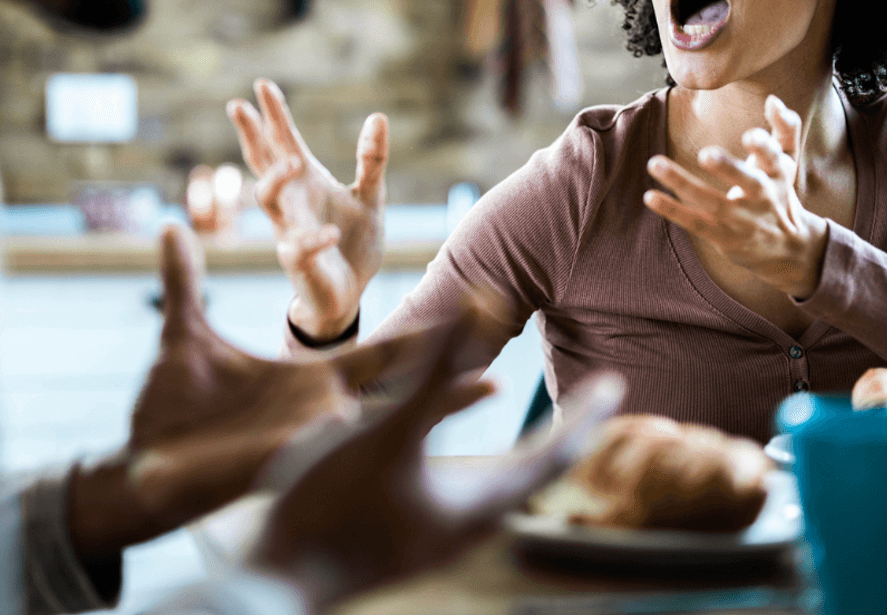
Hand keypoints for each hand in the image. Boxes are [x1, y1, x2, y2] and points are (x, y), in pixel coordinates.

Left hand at [66, 225, 483, 558]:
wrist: (142, 469)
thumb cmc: (169, 408)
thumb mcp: (182, 333)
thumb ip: (184, 280)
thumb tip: (172, 225)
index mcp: (308, 375)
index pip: (379, 349)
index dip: (422, 330)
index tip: (468, 305)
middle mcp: (321, 404)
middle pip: (399, 379)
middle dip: (452, 360)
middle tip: (505, 341)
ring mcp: (308, 433)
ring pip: (384, 414)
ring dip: (436, 402)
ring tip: (488, 385)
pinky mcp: (285, 457)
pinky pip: (339, 443)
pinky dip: (376, 432)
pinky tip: (410, 420)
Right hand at [228, 79, 387, 339]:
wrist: (348, 294)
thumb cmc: (352, 242)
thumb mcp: (370, 196)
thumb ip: (372, 160)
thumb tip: (378, 117)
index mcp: (306, 182)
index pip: (285, 143)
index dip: (274, 115)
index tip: (263, 85)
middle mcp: (291, 202)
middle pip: (262, 163)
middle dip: (251, 135)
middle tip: (238, 105)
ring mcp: (290, 231)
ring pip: (269, 201)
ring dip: (277, 180)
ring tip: (294, 160)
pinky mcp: (299, 263)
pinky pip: (300, 248)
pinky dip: (314, 239)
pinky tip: (330, 232)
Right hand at [249, 337, 625, 610]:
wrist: (271, 585)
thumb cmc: (330, 508)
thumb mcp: (387, 429)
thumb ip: (437, 370)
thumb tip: (486, 302)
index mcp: (476, 503)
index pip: (554, 455)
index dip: (587, 416)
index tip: (615, 384)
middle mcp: (465, 528)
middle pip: (534, 476)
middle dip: (563, 437)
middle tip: (587, 406)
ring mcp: (433, 541)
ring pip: (498, 492)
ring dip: (523, 456)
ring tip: (534, 434)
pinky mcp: (403, 544)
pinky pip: (463, 499)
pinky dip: (481, 470)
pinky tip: (456, 465)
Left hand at [644, 95, 828, 298]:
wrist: (789, 249)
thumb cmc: (780, 194)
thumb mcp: (788, 163)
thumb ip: (785, 128)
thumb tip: (772, 99)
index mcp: (778, 175)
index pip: (775, 158)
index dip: (764, 148)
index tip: (750, 136)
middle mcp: (762, 197)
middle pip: (748, 182)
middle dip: (729, 168)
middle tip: (706, 154)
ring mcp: (741, 220)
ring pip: (712, 202)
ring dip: (682, 183)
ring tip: (654, 163)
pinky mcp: (723, 237)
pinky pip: (695, 223)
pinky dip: (672, 210)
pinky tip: (649, 196)